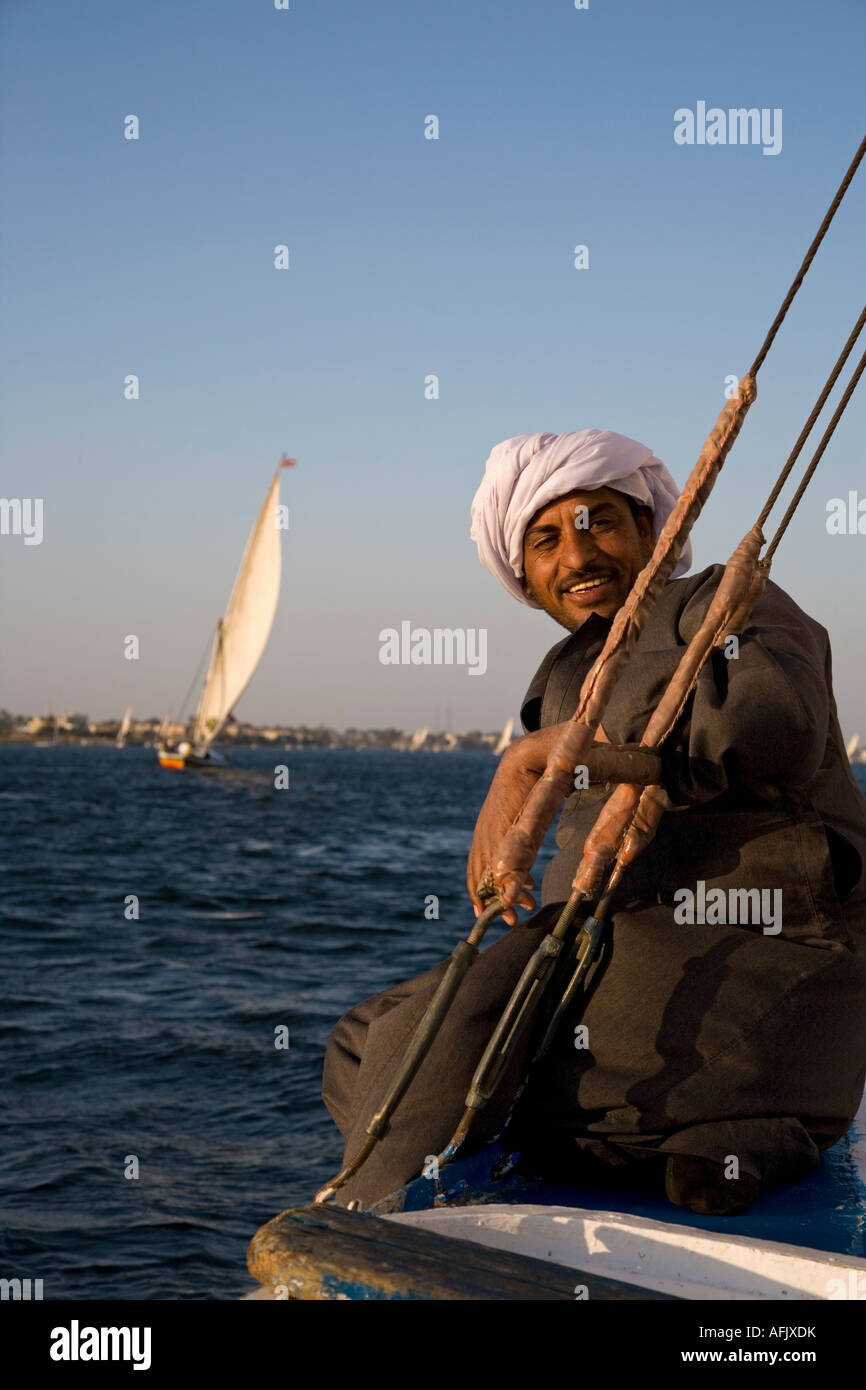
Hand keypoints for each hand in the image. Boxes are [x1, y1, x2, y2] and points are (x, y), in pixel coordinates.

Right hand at [466, 723, 617, 925]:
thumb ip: (608, 773)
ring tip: (512, 911)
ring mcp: (499, 790)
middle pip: (487, 838)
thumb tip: (630, 793)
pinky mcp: (504, 801)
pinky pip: (490, 840)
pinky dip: (496, 868)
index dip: (505, 861)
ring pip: (484, 843)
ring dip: (493, 879)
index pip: (505, 823)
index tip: (511, 893)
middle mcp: (503, 778)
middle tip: (512, 913)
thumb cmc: (596, 740)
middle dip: (497, 880)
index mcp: (520, 764)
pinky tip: (514, 890)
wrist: (584, 722)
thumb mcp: (601, 753)